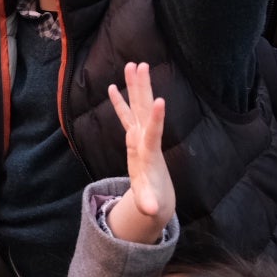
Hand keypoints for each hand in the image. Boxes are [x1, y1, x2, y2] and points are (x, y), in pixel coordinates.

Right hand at [105, 62, 174, 243]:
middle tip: (142, 65)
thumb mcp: (150, 202)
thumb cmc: (154, 197)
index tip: (161, 100)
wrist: (159, 194)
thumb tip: (152, 212)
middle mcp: (146, 138)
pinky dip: (121, 101)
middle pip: (145, 109)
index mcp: (149, 152)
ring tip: (134, 64)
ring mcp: (140, 135)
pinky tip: (114, 86)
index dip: (158, 118)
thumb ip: (148, 204)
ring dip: (135, 86)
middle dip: (143, 88)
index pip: (154, 132)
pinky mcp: (133, 136)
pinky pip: (126, 115)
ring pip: (138, 106)